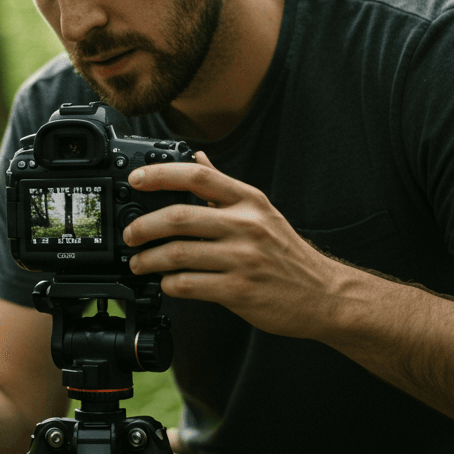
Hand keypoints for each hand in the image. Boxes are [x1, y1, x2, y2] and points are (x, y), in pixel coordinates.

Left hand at [121, 152, 338, 338]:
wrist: (323, 294)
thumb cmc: (286, 253)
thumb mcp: (261, 211)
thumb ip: (224, 187)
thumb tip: (196, 159)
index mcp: (249, 201)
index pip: (197, 176)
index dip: (160, 174)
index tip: (136, 179)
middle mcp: (246, 226)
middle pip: (179, 217)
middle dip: (143, 226)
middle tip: (130, 235)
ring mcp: (243, 259)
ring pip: (178, 253)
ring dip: (149, 259)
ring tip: (138, 263)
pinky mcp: (239, 291)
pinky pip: (189, 285)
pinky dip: (169, 284)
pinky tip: (166, 283)